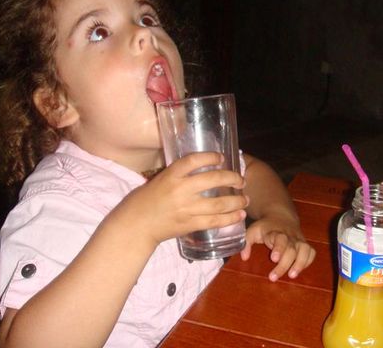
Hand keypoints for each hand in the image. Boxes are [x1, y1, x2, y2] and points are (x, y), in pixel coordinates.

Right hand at [116, 152, 247, 248]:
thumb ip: (179, 175)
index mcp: (170, 175)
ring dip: (236, 201)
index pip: (193, 160)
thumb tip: (203, 167)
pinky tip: (240, 215)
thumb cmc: (145, 200)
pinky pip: (214, 221)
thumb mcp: (160, 180)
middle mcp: (180, 190)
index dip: (210, 157)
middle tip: (242, 180)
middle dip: (232, 179)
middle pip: (212, 180)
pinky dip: (229, 218)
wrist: (136, 226)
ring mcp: (186, 209)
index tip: (222, 157)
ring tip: (245, 199)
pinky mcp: (189, 225)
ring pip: (218, 203)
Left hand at [240, 216, 315, 281]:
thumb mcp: (253, 231)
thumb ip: (246, 243)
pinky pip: (311, 252)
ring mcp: (299, 240)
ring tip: (292, 275)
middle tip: (273, 277)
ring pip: (305, 250)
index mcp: (276, 232)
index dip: (279, 248)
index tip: (273, 258)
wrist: (281, 216)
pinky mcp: (304, 244)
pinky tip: (300, 269)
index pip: (280, 238)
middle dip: (284, 264)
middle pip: (291, 250)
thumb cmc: (265, 227)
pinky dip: (308, 261)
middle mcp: (290, 236)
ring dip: (300, 264)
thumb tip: (244, 257)